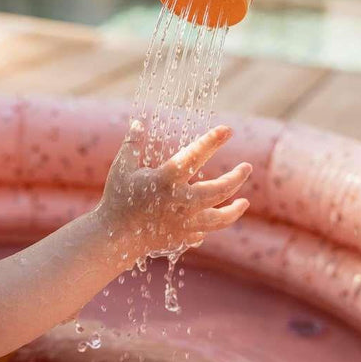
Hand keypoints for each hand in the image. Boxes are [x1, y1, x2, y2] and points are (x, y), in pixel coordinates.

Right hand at [96, 124, 251, 261]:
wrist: (113, 238)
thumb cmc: (117, 200)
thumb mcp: (121, 169)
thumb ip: (132, 145)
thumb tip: (137, 123)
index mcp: (165, 180)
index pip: (195, 156)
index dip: (212, 141)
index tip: (228, 130)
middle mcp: (179, 202)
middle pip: (219, 190)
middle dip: (236, 178)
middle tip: (246, 167)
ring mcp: (183, 223)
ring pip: (220, 219)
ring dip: (235, 210)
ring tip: (244, 202)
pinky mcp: (181, 238)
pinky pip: (202, 233)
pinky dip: (208, 226)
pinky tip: (211, 218)